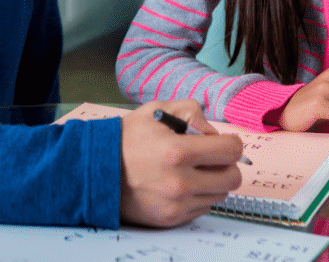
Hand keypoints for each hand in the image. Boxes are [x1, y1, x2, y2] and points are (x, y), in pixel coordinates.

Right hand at [119, 100, 242, 226]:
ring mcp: (176, 204)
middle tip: (211, 158)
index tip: (224, 143)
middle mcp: (180, 181)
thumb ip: (192, 112)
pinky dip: (197, 195)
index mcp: (178, 151)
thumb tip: (214, 133)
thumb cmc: (127, 138)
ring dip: (212, 181)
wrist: (96, 170)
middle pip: (232, 178)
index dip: (232, 143)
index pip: (231, 150)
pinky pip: (202, 207)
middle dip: (227, 165)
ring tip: (192, 171)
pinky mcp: (171, 219)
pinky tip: (180, 184)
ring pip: (219, 195)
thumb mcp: (156, 110)